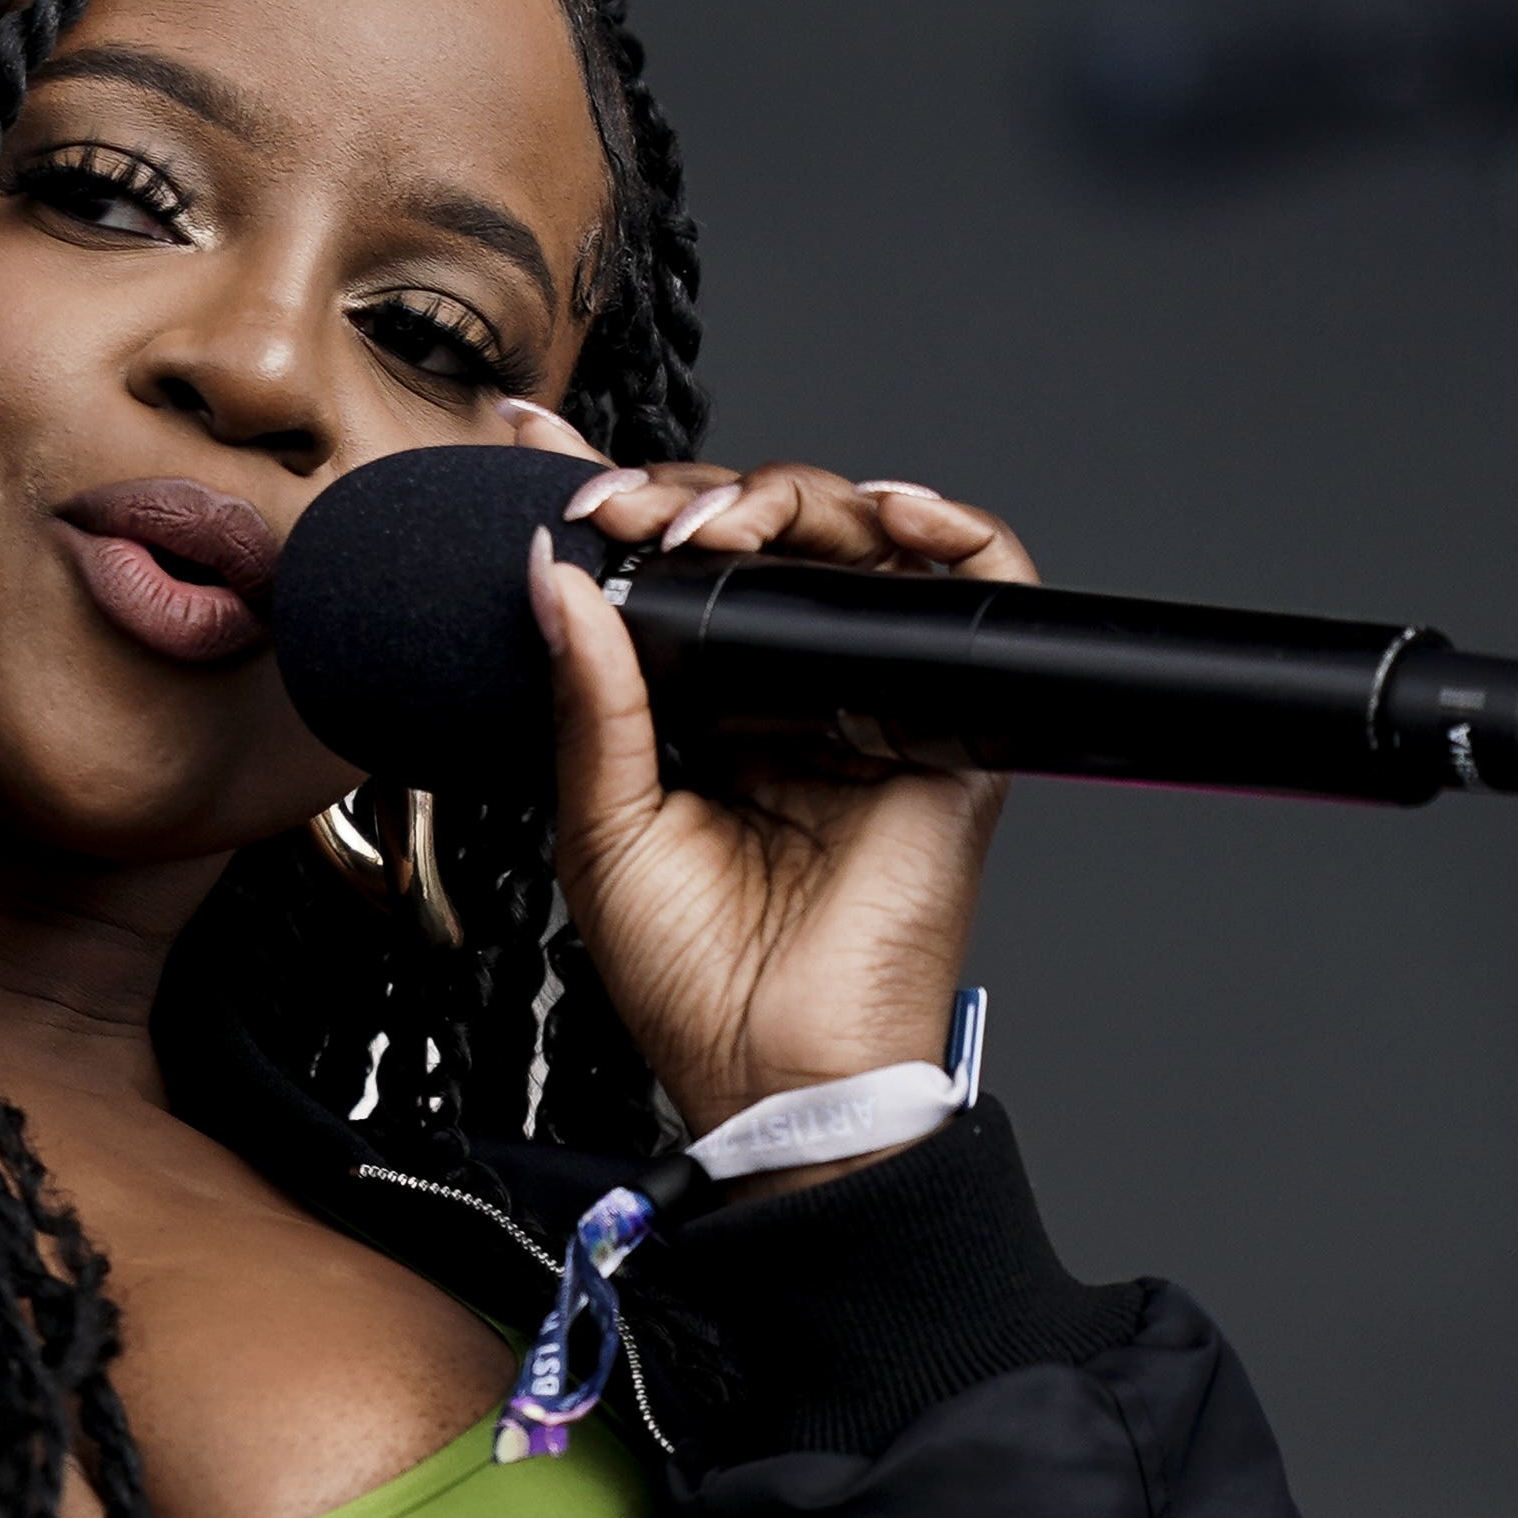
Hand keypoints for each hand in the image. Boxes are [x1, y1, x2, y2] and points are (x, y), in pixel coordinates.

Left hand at [496, 405, 1031, 1159]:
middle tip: (624, 512)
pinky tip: (885, 514)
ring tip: (714, 528)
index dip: (617, 490)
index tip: (535, 441)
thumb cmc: (691, 979)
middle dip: (686, 493)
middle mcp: (791, 688)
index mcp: (707, 705)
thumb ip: (589, 696)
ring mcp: (874, 699)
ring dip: (786, 501)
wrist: (771, 1075)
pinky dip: (950, 531)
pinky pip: (983, 594)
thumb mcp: (600, 822)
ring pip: (855, 540)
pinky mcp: (949, 725)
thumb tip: (555, 573)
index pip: (666, 570)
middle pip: (761, 534)